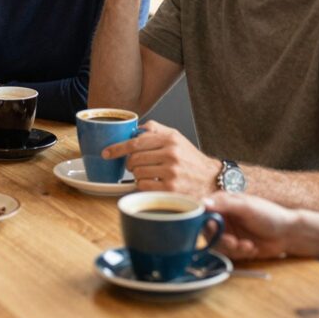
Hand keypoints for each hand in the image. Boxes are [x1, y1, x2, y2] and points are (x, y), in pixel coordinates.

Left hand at [101, 120, 219, 195]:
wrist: (212, 180)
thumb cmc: (191, 160)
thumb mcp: (177, 138)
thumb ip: (156, 130)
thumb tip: (136, 128)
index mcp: (170, 139)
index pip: (136, 142)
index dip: (117, 148)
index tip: (106, 152)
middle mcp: (171, 154)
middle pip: (134, 159)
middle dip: (131, 164)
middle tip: (137, 165)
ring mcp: (171, 172)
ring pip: (137, 173)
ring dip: (137, 175)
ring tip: (149, 174)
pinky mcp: (170, 189)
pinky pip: (143, 186)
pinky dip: (143, 185)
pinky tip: (152, 183)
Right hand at [202, 192, 297, 259]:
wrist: (288, 234)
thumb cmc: (269, 215)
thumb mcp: (246, 207)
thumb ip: (225, 204)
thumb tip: (203, 202)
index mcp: (223, 203)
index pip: (203, 211)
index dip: (204, 221)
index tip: (213, 228)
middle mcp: (223, 217)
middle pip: (207, 231)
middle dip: (220, 239)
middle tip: (233, 242)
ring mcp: (229, 232)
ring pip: (216, 244)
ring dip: (231, 248)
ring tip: (247, 246)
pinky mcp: (235, 246)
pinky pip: (228, 253)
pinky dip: (239, 252)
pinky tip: (251, 247)